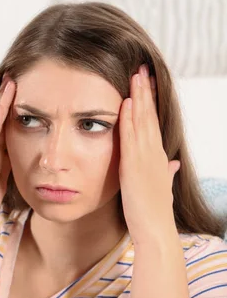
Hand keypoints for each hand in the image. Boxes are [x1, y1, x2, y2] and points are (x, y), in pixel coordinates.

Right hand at [0, 76, 15, 237]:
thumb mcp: (0, 185)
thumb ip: (7, 169)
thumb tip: (21, 158)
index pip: (6, 130)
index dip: (15, 112)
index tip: (26, 94)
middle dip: (7, 99)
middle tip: (16, 77)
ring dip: (2, 102)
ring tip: (11, 82)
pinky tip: (1, 105)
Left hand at [119, 64, 179, 244]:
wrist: (155, 229)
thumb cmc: (154, 211)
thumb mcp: (160, 187)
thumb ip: (165, 172)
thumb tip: (172, 164)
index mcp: (157, 156)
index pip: (152, 123)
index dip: (149, 102)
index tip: (145, 83)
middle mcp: (153, 153)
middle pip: (149, 116)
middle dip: (145, 91)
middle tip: (142, 68)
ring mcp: (145, 158)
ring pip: (142, 121)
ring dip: (138, 97)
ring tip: (136, 75)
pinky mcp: (134, 165)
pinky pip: (131, 136)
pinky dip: (128, 119)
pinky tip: (124, 103)